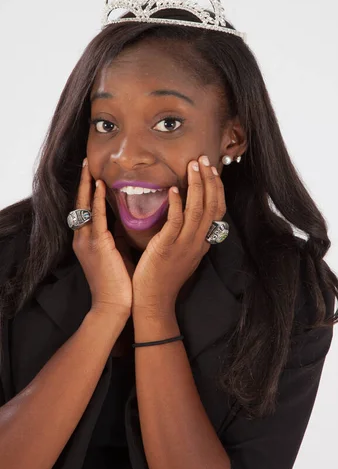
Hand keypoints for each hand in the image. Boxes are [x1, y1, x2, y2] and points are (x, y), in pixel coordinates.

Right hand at [72, 159, 133, 317]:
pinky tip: (100, 186)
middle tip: (86, 162)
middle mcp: (82, 238)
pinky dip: (97, 200)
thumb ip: (117, 235)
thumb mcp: (116, 253)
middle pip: (80, 203)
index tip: (91, 172)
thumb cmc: (119, 282)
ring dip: (87, 185)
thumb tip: (126, 219)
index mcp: (87, 240)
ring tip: (89, 167)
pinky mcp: (97, 246)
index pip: (86, 209)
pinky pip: (96, 217)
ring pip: (85, 206)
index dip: (87, 190)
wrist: (113, 306)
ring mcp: (87, 241)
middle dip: (84, 182)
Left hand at [131, 156, 226, 316]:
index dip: (216, 188)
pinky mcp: (168, 248)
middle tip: (204, 159)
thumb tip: (180, 210)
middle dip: (210, 180)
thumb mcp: (181, 253)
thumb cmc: (162, 277)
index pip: (217, 210)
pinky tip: (175, 189)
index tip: (212, 170)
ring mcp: (185, 245)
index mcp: (202, 242)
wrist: (154, 301)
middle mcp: (198, 242)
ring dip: (197, 186)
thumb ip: (184, 233)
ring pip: (198, 210)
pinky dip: (178, 204)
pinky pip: (176, 222)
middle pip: (212, 206)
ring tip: (193, 166)